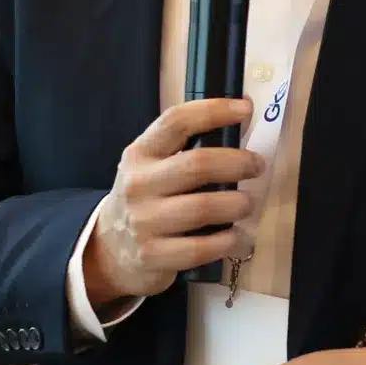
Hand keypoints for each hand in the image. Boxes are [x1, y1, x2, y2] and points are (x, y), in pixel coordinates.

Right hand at [81, 98, 262, 304]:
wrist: (109, 249)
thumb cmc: (145, 199)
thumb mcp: (153, 166)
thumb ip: (189, 146)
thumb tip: (242, 118)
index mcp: (140, 153)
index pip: (176, 122)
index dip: (213, 111)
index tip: (244, 108)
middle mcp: (138, 184)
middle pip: (197, 164)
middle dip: (238, 163)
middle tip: (256, 166)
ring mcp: (143, 222)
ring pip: (203, 207)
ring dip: (237, 204)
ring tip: (246, 203)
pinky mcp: (152, 255)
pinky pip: (200, 248)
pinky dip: (227, 241)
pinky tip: (236, 236)